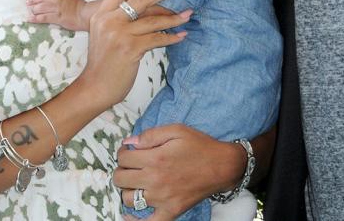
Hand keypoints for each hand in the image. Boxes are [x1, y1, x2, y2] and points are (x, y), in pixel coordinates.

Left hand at [27, 0, 100, 30]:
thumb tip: (59, 2)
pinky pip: (43, 17)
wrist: (87, 14)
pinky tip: (30, 19)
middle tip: (28, 3)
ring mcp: (57, 9)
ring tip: (29, 12)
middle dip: (33, 0)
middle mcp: (58, 0)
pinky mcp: (57, 17)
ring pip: (41, 7)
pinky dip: (35, 18)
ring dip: (33, 10)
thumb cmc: (82, 8)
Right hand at [77, 0, 190, 108]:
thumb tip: (147, 3)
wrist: (95, 86)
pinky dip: (171, 37)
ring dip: (174, 17)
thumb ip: (119, 17)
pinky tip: (182, 36)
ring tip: (188, 14)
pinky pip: (157, 38)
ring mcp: (119, 34)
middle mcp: (109, 20)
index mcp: (101, 13)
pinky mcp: (131, 48)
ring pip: (153, 20)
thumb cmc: (103, 60)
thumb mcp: (105, 33)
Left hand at [114, 124, 246, 219]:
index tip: (130, 151)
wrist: (222, 166)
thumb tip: (130, 142)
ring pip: (127, 199)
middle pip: (120, 178)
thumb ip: (151, 135)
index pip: (123, 157)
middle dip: (123, 169)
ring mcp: (162, 199)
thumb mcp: (177, 130)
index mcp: (155, 158)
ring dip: (128, 189)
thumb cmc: (200, 146)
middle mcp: (155, 180)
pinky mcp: (171, 211)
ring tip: (137, 182)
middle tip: (133, 166)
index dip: (124, 152)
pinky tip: (130, 214)